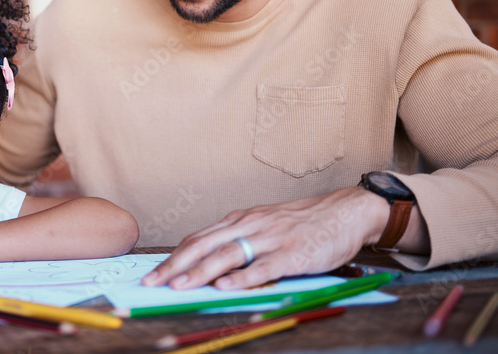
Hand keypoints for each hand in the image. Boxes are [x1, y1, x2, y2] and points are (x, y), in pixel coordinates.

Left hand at [141, 187, 389, 289]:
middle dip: (175, 265)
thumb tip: (209, 263)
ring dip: (200, 272)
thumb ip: (238, 241)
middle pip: (204, 245)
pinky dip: (243, 278)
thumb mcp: (264, 225)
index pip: (198, 239)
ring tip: (179, 285)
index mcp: (240, 220)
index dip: (173, 256)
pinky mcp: (292, 254)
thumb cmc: (302, 223)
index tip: (153, 274)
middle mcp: (250, 226)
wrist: (345, 212)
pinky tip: (226, 286)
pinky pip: (264, 267)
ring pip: (228, 255)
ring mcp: (270, 239)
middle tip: (153, 282)